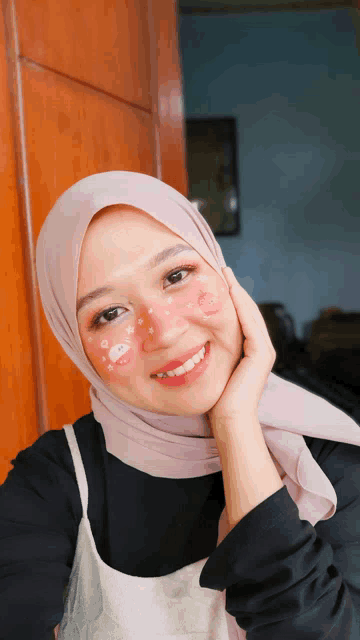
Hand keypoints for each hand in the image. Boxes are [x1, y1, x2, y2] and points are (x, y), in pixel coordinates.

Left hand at [206, 267, 275, 427]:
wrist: (228, 420)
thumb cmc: (215, 400)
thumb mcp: (210, 369)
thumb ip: (208, 353)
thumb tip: (186, 340)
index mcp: (248, 351)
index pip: (239, 318)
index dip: (229, 298)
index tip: (216, 280)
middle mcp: (259, 348)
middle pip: (246, 311)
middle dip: (234, 289)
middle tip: (222, 269)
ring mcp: (263, 350)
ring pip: (250, 313)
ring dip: (238, 292)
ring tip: (226, 274)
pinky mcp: (261, 353)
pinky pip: (250, 324)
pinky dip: (242, 306)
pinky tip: (231, 291)